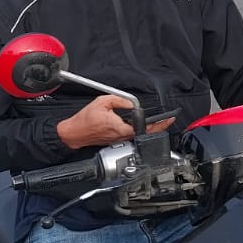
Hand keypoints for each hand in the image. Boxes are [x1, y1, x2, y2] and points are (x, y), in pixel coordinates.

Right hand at [55, 95, 175, 149]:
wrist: (74, 133)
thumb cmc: (84, 120)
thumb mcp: (102, 102)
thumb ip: (120, 100)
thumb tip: (132, 103)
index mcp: (120, 127)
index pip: (145, 127)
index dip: (158, 124)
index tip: (168, 119)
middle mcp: (121, 136)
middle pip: (145, 133)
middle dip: (158, 127)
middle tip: (168, 120)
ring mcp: (118, 140)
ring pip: (138, 135)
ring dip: (148, 129)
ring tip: (158, 122)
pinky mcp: (115, 141)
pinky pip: (129, 135)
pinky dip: (137, 130)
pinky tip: (140, 125)